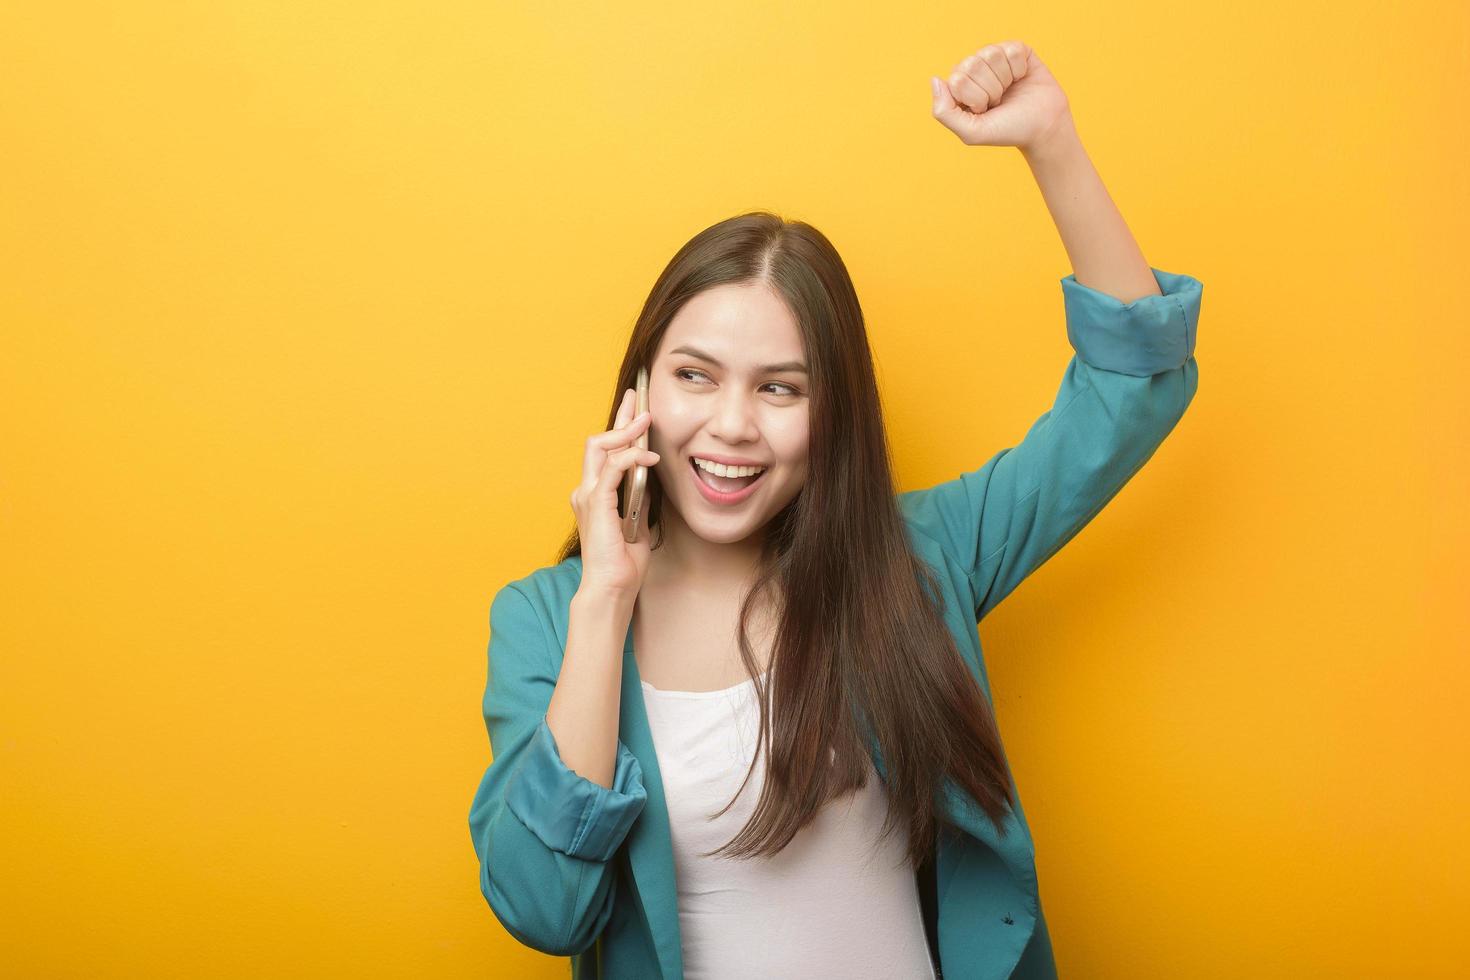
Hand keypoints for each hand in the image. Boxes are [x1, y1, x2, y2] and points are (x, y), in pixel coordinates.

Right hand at [571, 387, 661, 598]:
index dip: (619, 427)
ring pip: (601, 447)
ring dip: (626, 431)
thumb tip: (650, 477)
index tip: (635, 407)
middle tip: (640, 400)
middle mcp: (586, 490)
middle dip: (620, 418)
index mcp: (595, 494)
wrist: (612, 589)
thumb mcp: (638, 523)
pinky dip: (631, 457)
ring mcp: (588, 496)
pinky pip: (612, 468)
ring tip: (647, 420)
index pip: (605, 451)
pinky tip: (649, 456)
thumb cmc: (624, 564)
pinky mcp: (597, 504)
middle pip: (598, 441)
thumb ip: (639, 498)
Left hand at [930, 41, 1071, 150]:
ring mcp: (995, 57)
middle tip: (999, 101)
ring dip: (1005, 79)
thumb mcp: (971, 132)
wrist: (1043, 127)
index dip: (975, 99)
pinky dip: (1020, 69)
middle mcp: (974, 68)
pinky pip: (1012, 50)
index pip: (957, 80)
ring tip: (1010, 90)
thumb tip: (935, 80)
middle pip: (972, 64)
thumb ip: (944, 112)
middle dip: (990, 89)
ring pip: (992, 54)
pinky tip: (1021, 78)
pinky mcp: (1016, 50)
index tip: (985, 111)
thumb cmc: (1007, 130)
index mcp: (959, 85)